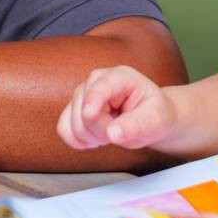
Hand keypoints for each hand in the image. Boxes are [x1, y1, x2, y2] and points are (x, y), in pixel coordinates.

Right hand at [57, 65, 178, 149]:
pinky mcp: (74, 108)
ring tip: (110, 133)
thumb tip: (113, 133)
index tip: (89, 114)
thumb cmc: (154, 115)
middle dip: (101, 130)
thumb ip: (136, 126)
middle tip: (120, 131)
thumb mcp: (155, 120)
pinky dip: (76, 140)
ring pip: (71, 122)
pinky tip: (94, 140)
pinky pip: (63, 128)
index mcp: (120, 77)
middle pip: (83, 110)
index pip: (100, 86)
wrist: (150, 119)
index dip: (93, 100)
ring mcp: (83, 94)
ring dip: (91, 136)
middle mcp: (97, 81)